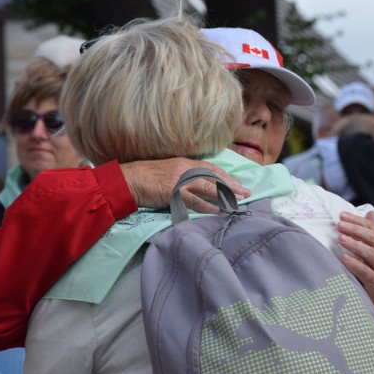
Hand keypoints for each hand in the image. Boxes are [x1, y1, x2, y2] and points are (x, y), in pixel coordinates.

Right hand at [119, 158, 249, 213]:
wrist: (127, 180)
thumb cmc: (147, 177)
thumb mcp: (170, 171)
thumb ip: (185, 175)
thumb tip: (201, 184)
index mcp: (186, 163)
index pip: (212, 168)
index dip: (227, 177)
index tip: (239, 184)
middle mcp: (185, 169)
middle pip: (214, 176)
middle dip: (232, 185)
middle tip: (246, 193)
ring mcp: (179, 180)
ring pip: (207, 187)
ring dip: (224, 195)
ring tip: (236, 202)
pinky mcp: (172, 192)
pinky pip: (192, 200)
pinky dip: (206, 206)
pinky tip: (216, 210)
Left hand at [336, 210, 373, 319]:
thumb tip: (370, 212)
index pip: (372, 227)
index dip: (357, 220)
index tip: (342, 215)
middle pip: (372, 238)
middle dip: (355, 229)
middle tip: (340, 224)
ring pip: (370, 253)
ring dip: (355, 245)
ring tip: (340, 238)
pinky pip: (366, 272)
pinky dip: (355, 265)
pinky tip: (344, 259)